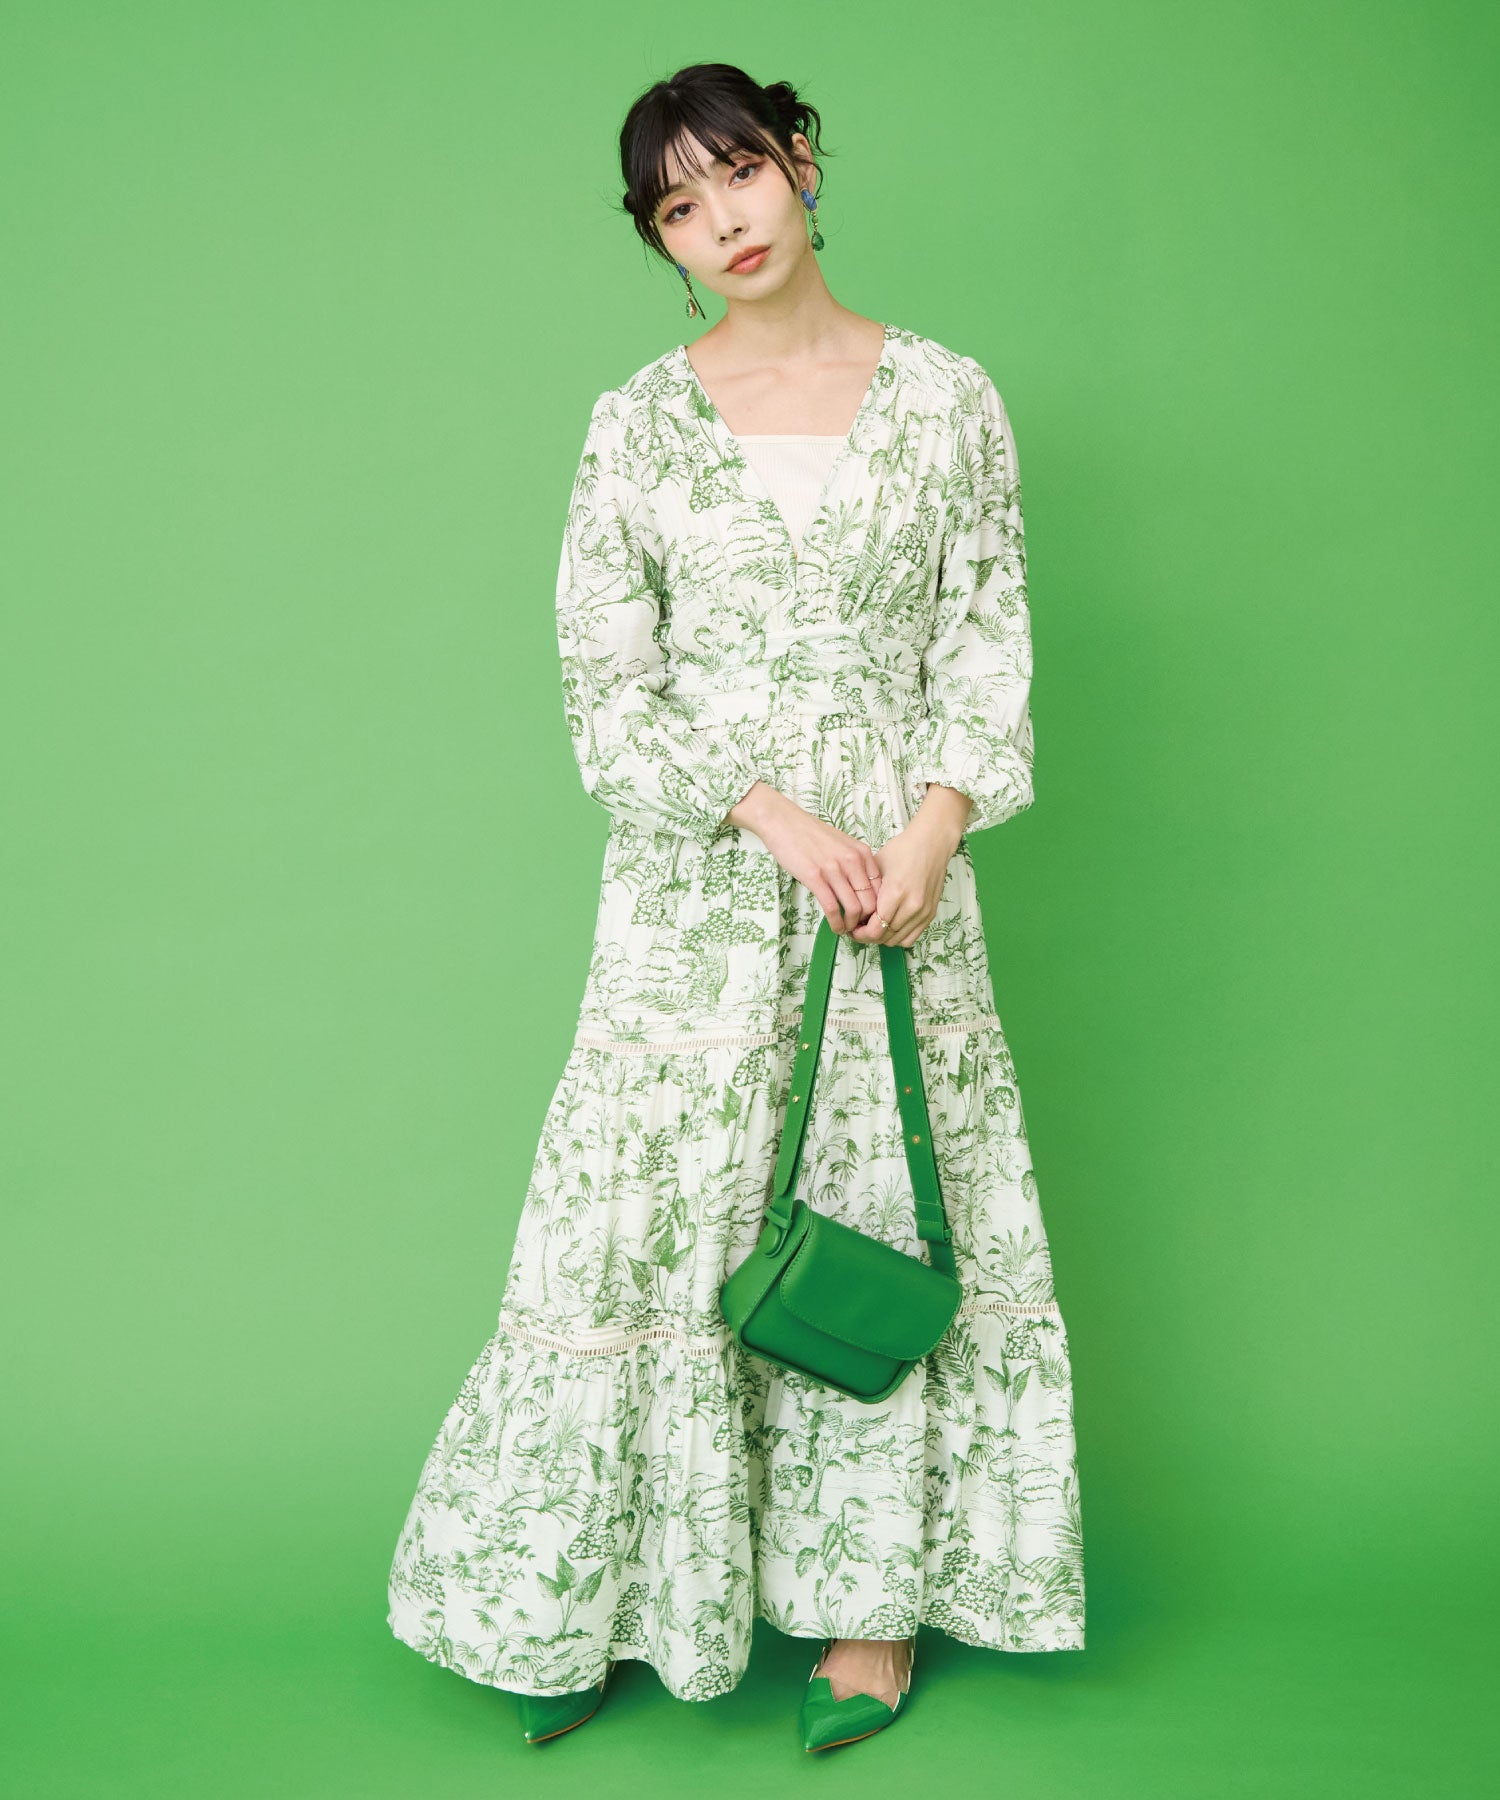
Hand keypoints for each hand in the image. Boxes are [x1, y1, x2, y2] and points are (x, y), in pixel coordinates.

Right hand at [726, 784, 883, 932]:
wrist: (784, 822)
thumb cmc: (811, 835)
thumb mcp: (842, 845)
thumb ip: (855, 864)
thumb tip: (862, 890)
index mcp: (862, 853)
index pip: (881, 889)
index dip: (877, 909)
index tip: (869, 917)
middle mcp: (852, 861)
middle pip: (871, 902)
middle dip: (866, 921)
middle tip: (859, 928)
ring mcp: (834, 870)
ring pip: (854, 909)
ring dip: (851, 925)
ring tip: (846, 930)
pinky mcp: (815, 878)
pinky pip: (832, 908)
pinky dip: (836, 923)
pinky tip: (834, 927)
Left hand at [848, 812, 961, 946]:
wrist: (932, 844)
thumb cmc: (903, 850)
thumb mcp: (876, 866)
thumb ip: (866, 892)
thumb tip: (854, 911)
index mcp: (895, 893)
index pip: (875, 929)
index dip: (860, 934)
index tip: (853, 928)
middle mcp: (911, 906)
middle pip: (885, 937)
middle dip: (868, 936)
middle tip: (859, 929)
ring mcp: (923, 911)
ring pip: (897, 940)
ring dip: (883, 938)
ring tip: (873, 927)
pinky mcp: (931, 913)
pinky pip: (912, 937)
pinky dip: (898, 937)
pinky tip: (890, 926)